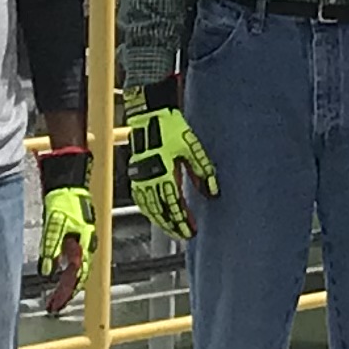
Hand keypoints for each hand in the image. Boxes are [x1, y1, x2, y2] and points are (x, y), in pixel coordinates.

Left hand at [36, 147, 95, 312]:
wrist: (69, 184)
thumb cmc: (65, 200)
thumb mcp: (55, 224)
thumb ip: (51, 248)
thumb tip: (47, 270)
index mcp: (83, 243)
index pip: (77, 275)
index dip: (67, 292)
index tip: (57, 305)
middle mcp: (85, 245)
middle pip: (77, 276)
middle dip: (66, 293)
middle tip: (54, 306)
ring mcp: (81, 242)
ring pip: (76, 270)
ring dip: (66, 285)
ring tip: (56, 298)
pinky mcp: (76, 238)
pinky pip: (72, 260)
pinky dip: (65, 272)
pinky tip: (57, 277)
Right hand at [127, 78, 216, 236]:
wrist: (149, 115)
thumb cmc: (170, 127)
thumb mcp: (191, 148)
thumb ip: (202, 170)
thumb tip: (212, 191)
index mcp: (164, 173)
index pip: (174, 205)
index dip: (182, 220)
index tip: (190, 231)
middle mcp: (150, 178)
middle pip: (161, 210)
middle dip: (173, 224)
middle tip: (184, 234)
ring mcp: (141, 177)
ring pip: (150, 207)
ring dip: (161, 220)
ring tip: (172, 228)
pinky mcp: (136, 174)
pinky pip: (141, 199)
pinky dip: (149, 209)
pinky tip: (155, 213)